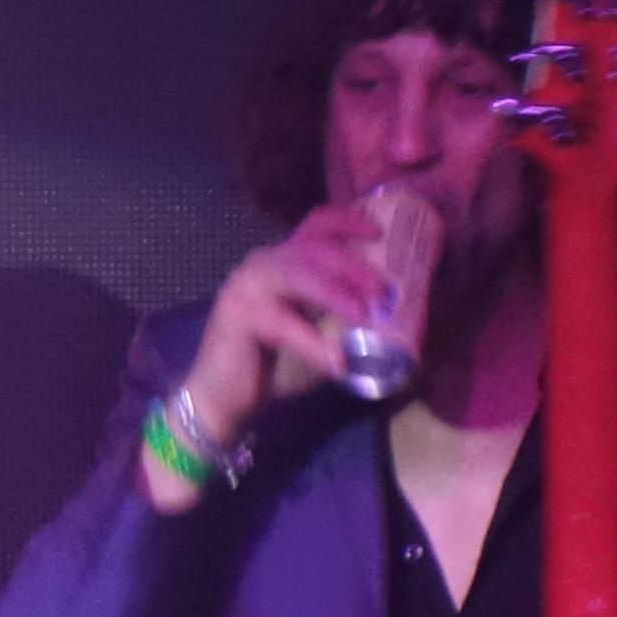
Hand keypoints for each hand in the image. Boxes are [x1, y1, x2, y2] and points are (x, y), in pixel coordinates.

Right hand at [178, 202, 400, 452]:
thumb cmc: (273, 362)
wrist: (222, 395)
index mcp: (283, 262)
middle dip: (353, 263)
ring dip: (335, 293)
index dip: (348, 221)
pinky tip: (337, 364)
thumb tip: (394, 318)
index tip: (379, 232)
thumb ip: (342, 316)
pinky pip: (284, 324)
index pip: (315, 225)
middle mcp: (263, 264)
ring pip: (298, 274)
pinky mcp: (239, 315)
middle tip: (383, 289)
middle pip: (313, 247)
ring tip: (363, 315)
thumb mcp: (315, 328)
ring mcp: (247, 286)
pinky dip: (314, 344)